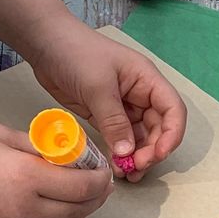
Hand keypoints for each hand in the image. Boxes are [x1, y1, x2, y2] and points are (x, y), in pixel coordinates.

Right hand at [0, 125, 111, 217]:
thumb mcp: (1, 135)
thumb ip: (38, 148)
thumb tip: (67, 156)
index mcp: (28, 179)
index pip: (84, 187)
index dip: (101, 180)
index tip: (105, 171)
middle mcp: (26, 211)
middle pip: (79, 212)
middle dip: (96, 199)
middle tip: (100, 185)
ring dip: (79, 215)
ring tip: (80, 198)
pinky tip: (53, 209)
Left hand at [28, 23, 187, 178]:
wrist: (45, 44)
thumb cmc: (75, 53)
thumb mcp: (97, 87)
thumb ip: (114, 121)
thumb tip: (127, 154)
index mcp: (147, 81)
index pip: (173, 110)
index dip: (172, 135)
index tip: (158, 155)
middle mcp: (140, 95)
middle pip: (158, 129)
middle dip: (151, 151)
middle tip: (135, 168)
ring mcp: (123, 107)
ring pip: (140, 138)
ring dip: (137, 157)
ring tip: (126, 173)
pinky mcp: (106, 116)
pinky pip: (120, 139)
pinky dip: (120, 154)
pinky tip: (116, 165)